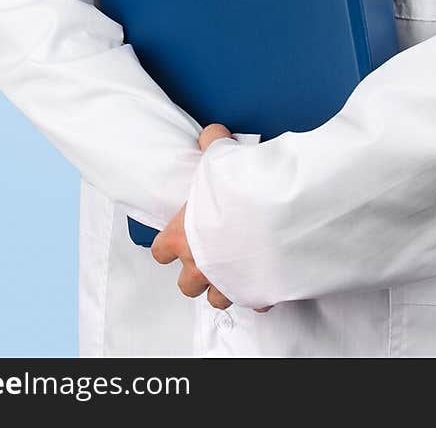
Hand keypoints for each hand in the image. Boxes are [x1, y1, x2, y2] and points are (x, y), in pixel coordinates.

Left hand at [150, 123, 272, 312]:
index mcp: (183, 237)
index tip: (180, 236)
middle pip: (185, 284)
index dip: (169, 244)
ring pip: (217, 300)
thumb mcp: (219, 157)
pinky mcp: (256, 294)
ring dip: (225, 286)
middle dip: (196, 272)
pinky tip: (266, 275)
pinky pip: (255, 301)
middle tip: (211, 254)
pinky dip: (259, 292)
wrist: (275, 213)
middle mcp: (199, 266)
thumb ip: (211, 145)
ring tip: (236, 269)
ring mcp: (227, 284)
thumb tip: (211, 134)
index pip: (160, 251)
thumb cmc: (239, 190)